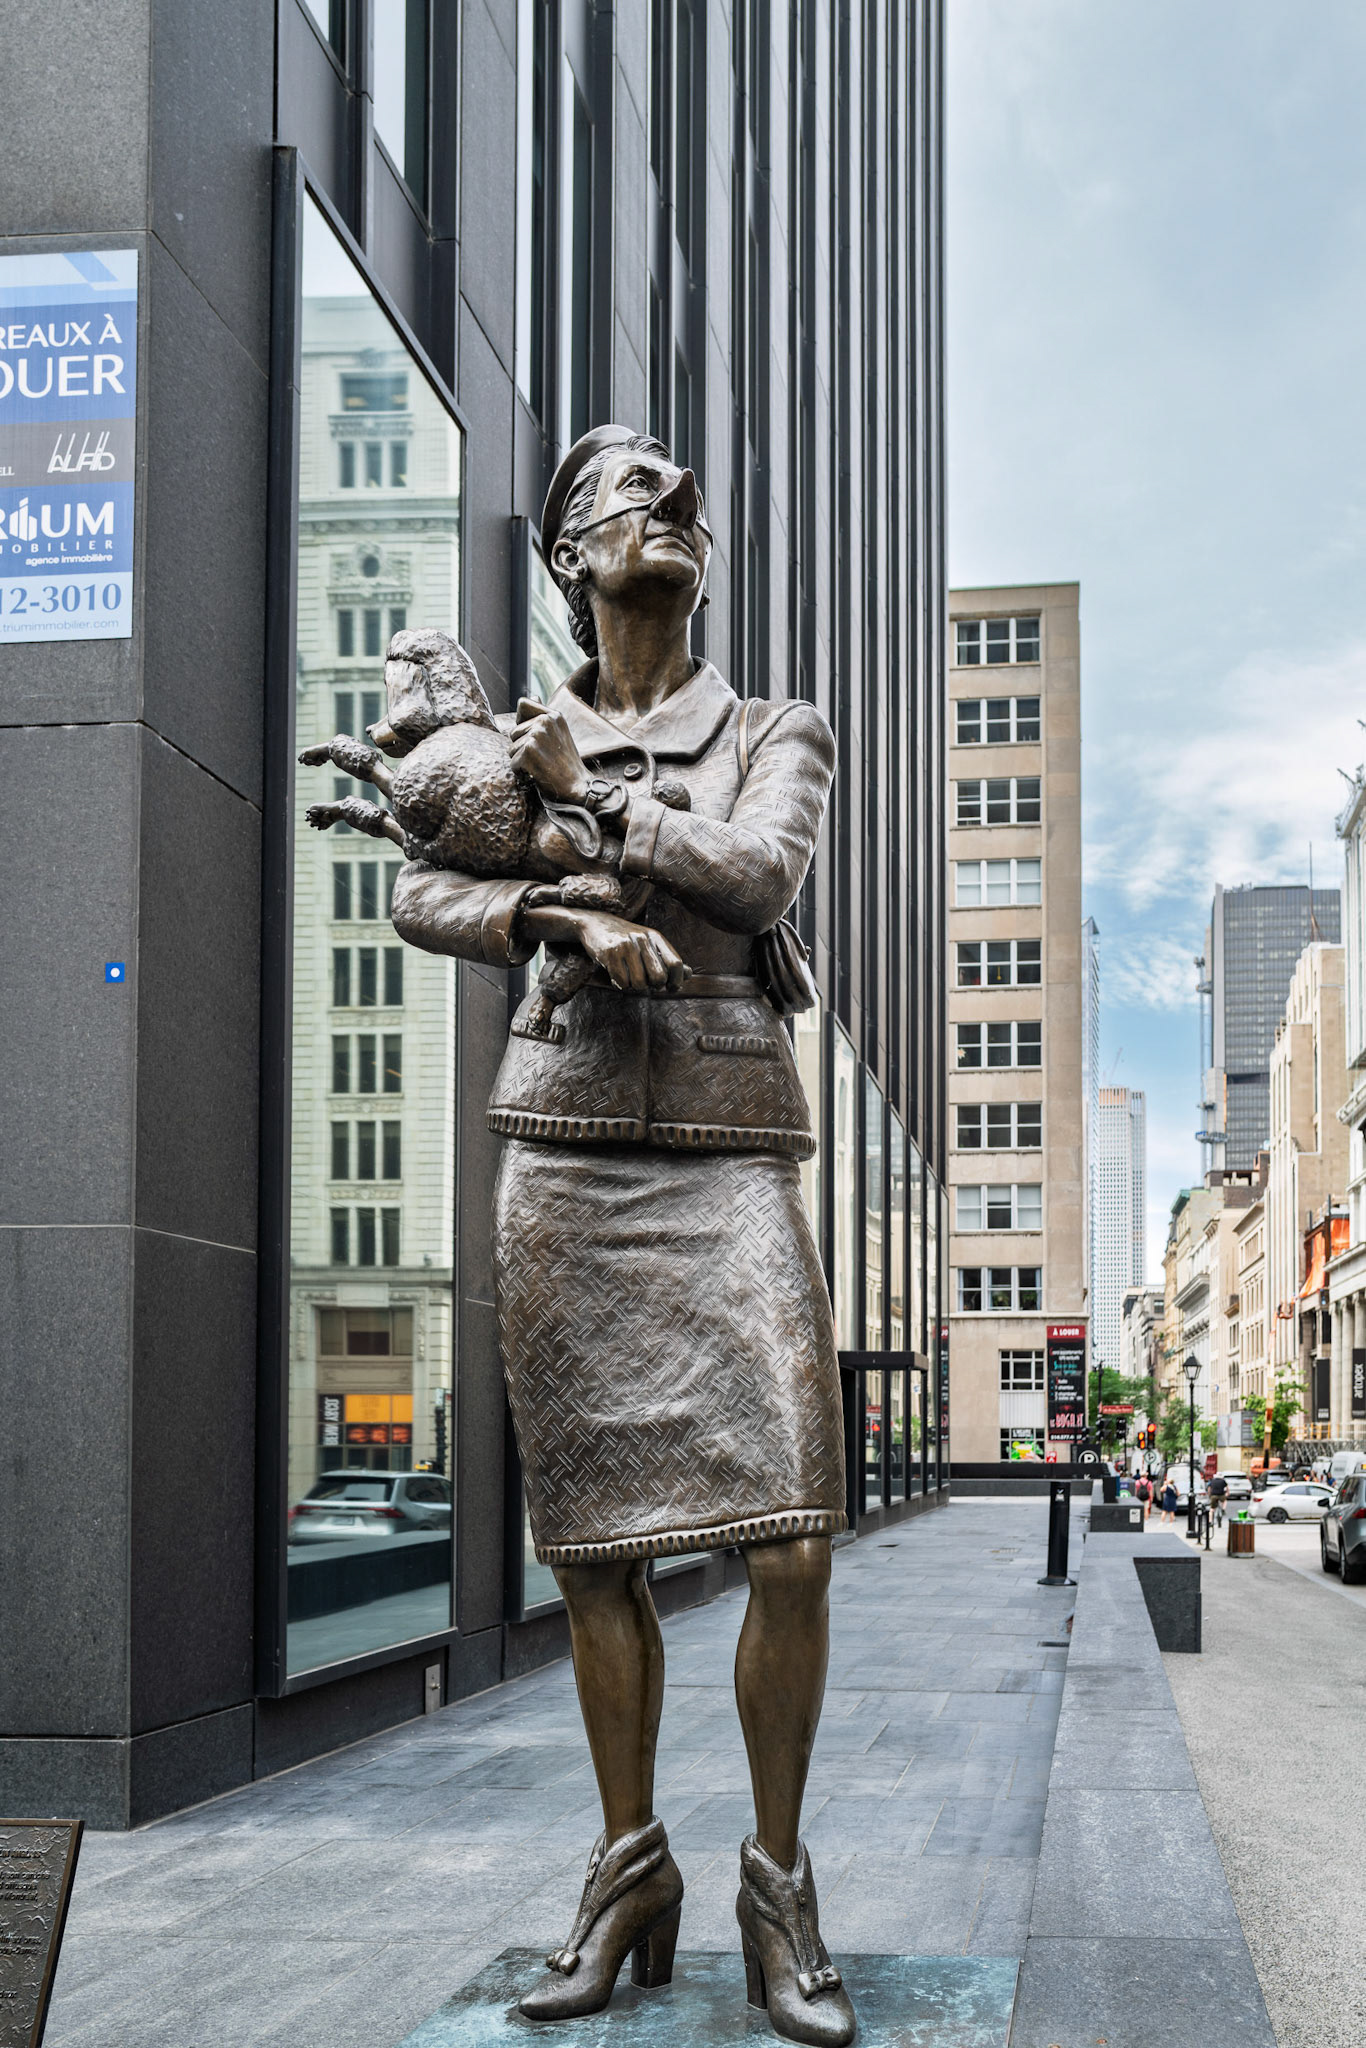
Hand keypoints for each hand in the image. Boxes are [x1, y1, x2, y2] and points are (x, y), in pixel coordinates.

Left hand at [508, 702, 590, 803]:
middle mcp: (544, 721)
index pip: (522, 705)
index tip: (535, 738)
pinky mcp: (529, 751)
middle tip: (543, 757)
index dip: (522, 722)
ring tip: (542, 765)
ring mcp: (536, 735)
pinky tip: (538, 774)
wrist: (578, 786)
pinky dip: (522, 772)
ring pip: (511, 749)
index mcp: (553, 715)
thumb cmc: (567, 763)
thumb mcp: (559, 733)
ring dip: (522, 761)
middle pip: (513, 732)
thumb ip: (544, 716)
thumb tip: (533, 696)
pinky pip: (513, 763)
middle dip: (522, 747)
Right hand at [523, 904, 688, 992]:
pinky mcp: (610, 952)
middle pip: (659, 977)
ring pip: (640, 983)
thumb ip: (668, 958)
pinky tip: (616, 977)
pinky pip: (622, 982)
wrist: (595, 923)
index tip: (670, 987)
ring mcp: (626, 945)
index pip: (676, 964)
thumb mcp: (649, 944)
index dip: (676, 981)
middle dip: (653, 986)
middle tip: (645, 982)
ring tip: (628, 978)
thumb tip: (688, 975)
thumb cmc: (626, 939)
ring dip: (634, 987)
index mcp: (656, 937)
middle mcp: (643, 939)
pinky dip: (619, 985)